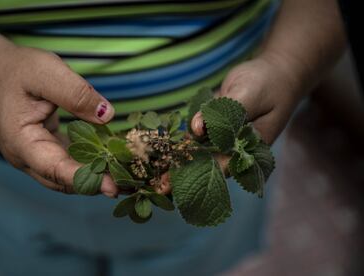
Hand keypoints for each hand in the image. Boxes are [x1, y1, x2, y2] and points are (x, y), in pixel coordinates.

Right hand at [0, 46, 118, 196]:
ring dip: (97, 178)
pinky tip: (114, 162)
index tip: (114, 186)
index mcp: (21, 142)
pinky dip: (91, 165)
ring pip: (69, 177)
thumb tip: (107, 116)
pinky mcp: (47, 152)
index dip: (86, 179)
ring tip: (129, 177)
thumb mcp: (47, 72)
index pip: (56, 169)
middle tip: (131, 183)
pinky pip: (70, 165)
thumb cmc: (18, 70)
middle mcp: (27, 158)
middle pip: (64, 181)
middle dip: (97, 184)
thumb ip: (76, 94)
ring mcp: (36, 157)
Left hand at [158, 55, 301, 194]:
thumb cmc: (268, 84)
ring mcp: (225, 139)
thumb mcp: (250, 94)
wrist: (276, 72)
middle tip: (155, 186)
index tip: (169, 186)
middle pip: (205, 166)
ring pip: (198, 153)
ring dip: (177, 162)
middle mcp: (236, 149)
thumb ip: (223, 113)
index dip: (193, 177)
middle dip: (180, 176)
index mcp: (249, 150)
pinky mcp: (216, 127)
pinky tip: (162, 151)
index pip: (219, 168)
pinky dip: (180, 143)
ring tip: (153, 176)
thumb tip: (195, 129)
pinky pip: (196, 136)